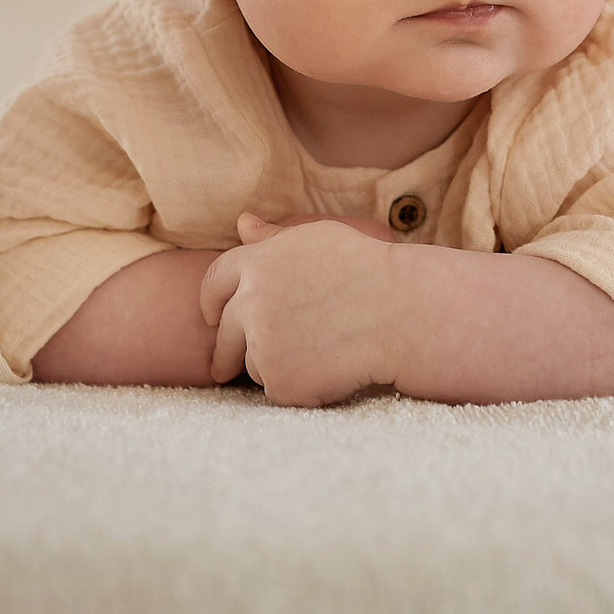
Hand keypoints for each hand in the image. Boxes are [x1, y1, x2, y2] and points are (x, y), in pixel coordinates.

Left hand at [198, 215, 402, 406]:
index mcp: (257, 263)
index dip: (210, 302)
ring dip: (274, 364)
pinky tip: (331, 371)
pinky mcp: (280, 381)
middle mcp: (251, 303)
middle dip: (225, 351)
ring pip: (253, 363)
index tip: (211, 318)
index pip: (214, 283)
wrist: (403, 312)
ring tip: (322, 352)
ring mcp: (263, 344)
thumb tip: (241, 223)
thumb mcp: (319, 238)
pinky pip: (278, 390)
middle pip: (225, 333)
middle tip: (225, 367)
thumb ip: (274, 238)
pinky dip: (298, 387)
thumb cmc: (369, 269)